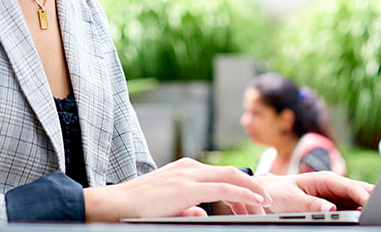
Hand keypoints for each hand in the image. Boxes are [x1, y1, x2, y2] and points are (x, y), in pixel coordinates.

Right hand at [83, 158, 272, 221]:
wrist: (114, 204)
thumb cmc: (135, 207)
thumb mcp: (167, 206)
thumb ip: (187, 207)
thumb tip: (202, 213)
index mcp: (183, 170)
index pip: (219, 174)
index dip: (240, 185)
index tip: (253, 198)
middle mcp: (188, 167)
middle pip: (229, 172)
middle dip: (251, 186)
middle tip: (266, 201)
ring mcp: (188, 174)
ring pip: (230, 177)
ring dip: (251, 190)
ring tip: (265, 202)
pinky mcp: (187, 186)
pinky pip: (224, 187)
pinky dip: (244, 193)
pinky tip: (255, 200)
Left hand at [255, 171, 373, 213]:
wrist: (270, 194)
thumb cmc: (278, 193)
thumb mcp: (290, 199)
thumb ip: (309, 204)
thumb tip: (329, 208)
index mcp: (325, 179)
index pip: (351, 187)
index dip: (365, 196)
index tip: (374, 207)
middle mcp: (334, 186)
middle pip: (361, 192)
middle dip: (374, 200)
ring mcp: (336, 196)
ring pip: (360, 202)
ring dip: (368, 209)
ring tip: (375, 219)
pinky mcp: (335, 206)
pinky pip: (352, 210)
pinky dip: (360, 215)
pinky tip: (364, 221)